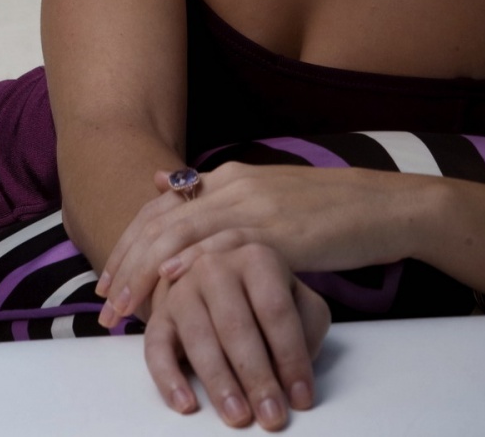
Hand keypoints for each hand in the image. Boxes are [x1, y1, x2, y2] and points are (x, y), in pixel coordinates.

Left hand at [98, 161, 423, 324]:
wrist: (382, 207)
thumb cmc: (327, 211)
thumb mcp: (268, 195)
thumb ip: (219, 194)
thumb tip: (165, 182)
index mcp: (232, 177)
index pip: (161, 208)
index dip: (129, 244)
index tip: (109, 280)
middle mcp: (237, 185)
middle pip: (162, 222)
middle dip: (126, 264)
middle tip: (103, 303)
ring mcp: (257, 206)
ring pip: (183, 234)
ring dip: (145, 273)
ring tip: (122, 307)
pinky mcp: (279, 231)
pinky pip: (227, 244)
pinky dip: (193, 260)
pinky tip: (172, 279)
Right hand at [143, 245, 330, 429]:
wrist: (220, 285)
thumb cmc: (266, 301)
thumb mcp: (298, 303)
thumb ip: (308, 326)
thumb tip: (299, 372)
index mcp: (257, 258)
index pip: (276, 311)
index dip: (291, 357)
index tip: (301, 398)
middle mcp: (216, 266)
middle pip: (237, 326)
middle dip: (257, 377)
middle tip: (272, 416)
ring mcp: (184, 289)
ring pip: (199, 339)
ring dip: (220, 383)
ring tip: (239, 416)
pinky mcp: (160, 316)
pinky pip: (156, 348)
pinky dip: (169, 379)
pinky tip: (186, 405)